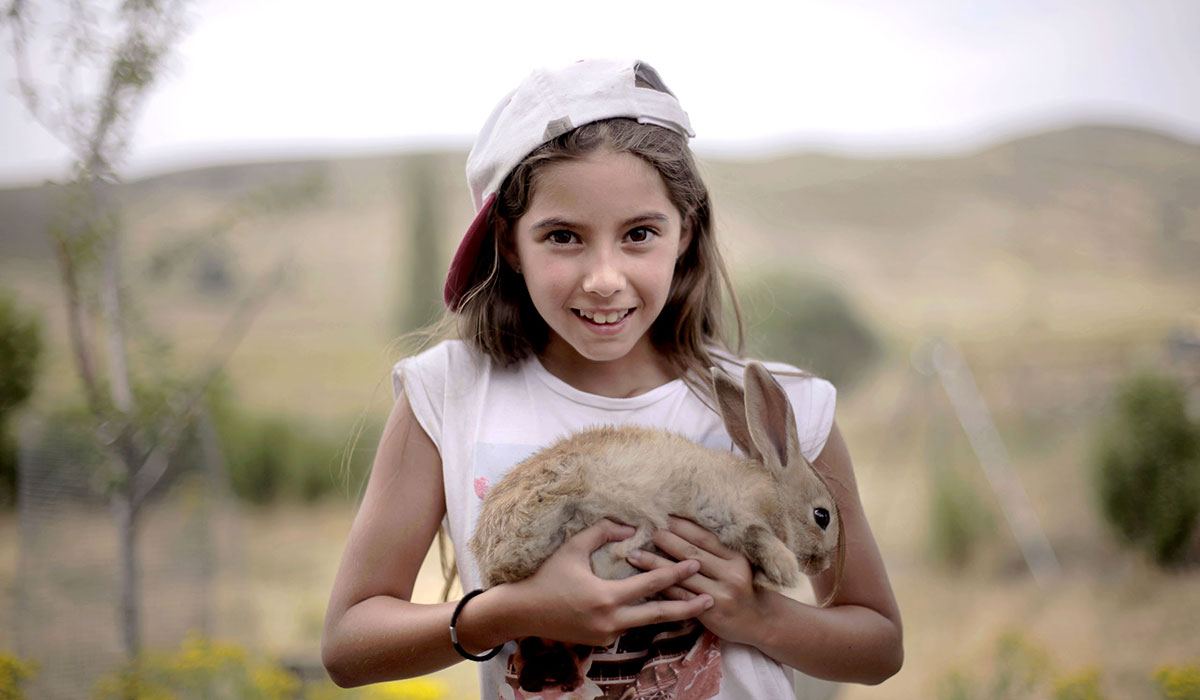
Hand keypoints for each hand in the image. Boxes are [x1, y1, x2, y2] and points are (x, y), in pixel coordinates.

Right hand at [511, 518, 713, 645]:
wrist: (522, 612)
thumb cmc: (547, 575)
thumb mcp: (573, 547)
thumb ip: (604, 532)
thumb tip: (632, 528)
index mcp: (606, 597)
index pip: (650, 583)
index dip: (675, 572)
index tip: (695, 563)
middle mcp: (610, 622)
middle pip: (659, 614)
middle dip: (688, 607)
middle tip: (712, 599)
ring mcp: (606, 636)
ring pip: (645, 622)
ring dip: (669, 613)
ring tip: (693, 606)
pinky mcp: (601, 642)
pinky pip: (629, 626)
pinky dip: (645, 616)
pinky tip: (659, 609)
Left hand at [626, 516, 768, 645]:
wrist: (757, 621)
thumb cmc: (741, 586)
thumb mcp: (736, 564)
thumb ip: (714, 550)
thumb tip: (680, 528)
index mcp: (736, 557)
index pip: (704, 537)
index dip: (681, 526)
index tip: (662, 516)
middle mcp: (730, 573)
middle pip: (691, 553)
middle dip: (665, 540)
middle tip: (643, 530)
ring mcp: (720, 593)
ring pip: (681, 575)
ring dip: (655, 564)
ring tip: (634, 554)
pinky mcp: (710, 612)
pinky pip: (681, 596)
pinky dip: (662, 587)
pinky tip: (644, 580)